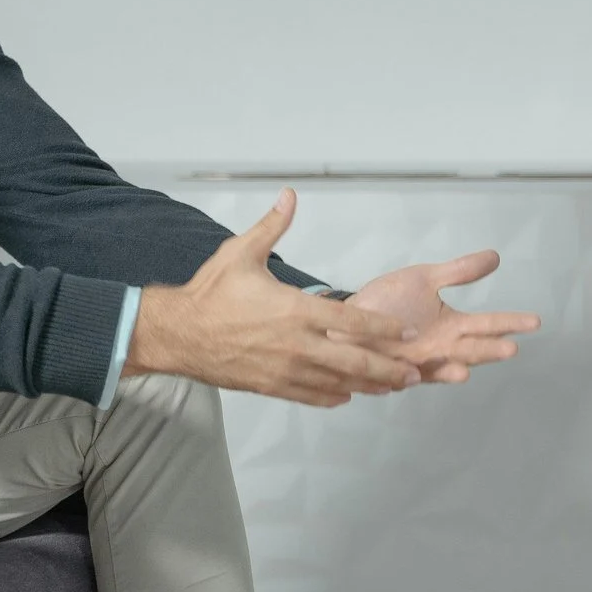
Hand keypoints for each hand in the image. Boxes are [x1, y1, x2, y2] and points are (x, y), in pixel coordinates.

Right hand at [126, 189, 422, 406]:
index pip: (351, 320)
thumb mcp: (241, 252)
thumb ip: (272, 226)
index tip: (406, 332)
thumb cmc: (210, 293)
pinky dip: (333, 397)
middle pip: (354, 361)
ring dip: (368, 386)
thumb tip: (290, 194)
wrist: (177, 334)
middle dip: (388, 368)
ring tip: (392, 388)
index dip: (383, 328)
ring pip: (337, 383)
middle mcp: (296, 344)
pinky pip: (310, 396)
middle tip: (414, 372)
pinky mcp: (271, 386)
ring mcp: (285, 370)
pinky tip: (348, 395)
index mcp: (295, 309)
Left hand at [344, 251, 541, 382]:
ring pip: (440, 369)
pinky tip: (419, 374)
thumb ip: (459, 272)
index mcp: (452, 326)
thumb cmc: (388, 301)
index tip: (535, 321)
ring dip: (453, 371)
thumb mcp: (425, 278)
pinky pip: (403, 378)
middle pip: (471, 351)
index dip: (510, 323)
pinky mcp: (392, 372)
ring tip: (466, 371)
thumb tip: (495, 256)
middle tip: (511, 349)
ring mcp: (418, 363)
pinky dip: (409, 379)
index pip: (488, 324)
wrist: (348, 317)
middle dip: (489, 351)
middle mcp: (441, 348)